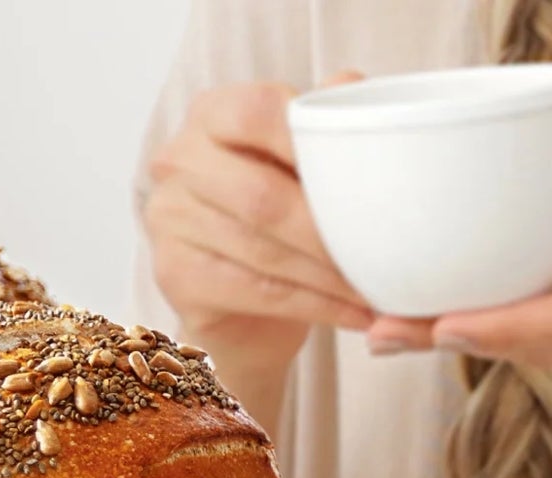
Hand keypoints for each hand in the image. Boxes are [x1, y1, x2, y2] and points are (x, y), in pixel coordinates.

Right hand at [144, 79, 372, 382]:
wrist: (241, 305)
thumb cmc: (277, 218)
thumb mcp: (300, 164)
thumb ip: (323, 125)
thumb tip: (355, 89)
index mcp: (212, 113)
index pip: (260, 113)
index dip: (314, 144)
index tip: (365, 178)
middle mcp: (179, 160)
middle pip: (262, 196)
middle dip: (328, 230)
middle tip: (382, 253)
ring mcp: (170, 219)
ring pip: (263, 251)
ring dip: (329, 275)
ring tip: (376, 289)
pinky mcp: (177, 276)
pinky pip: (259, 293)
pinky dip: (316, 305)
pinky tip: (355, 314)